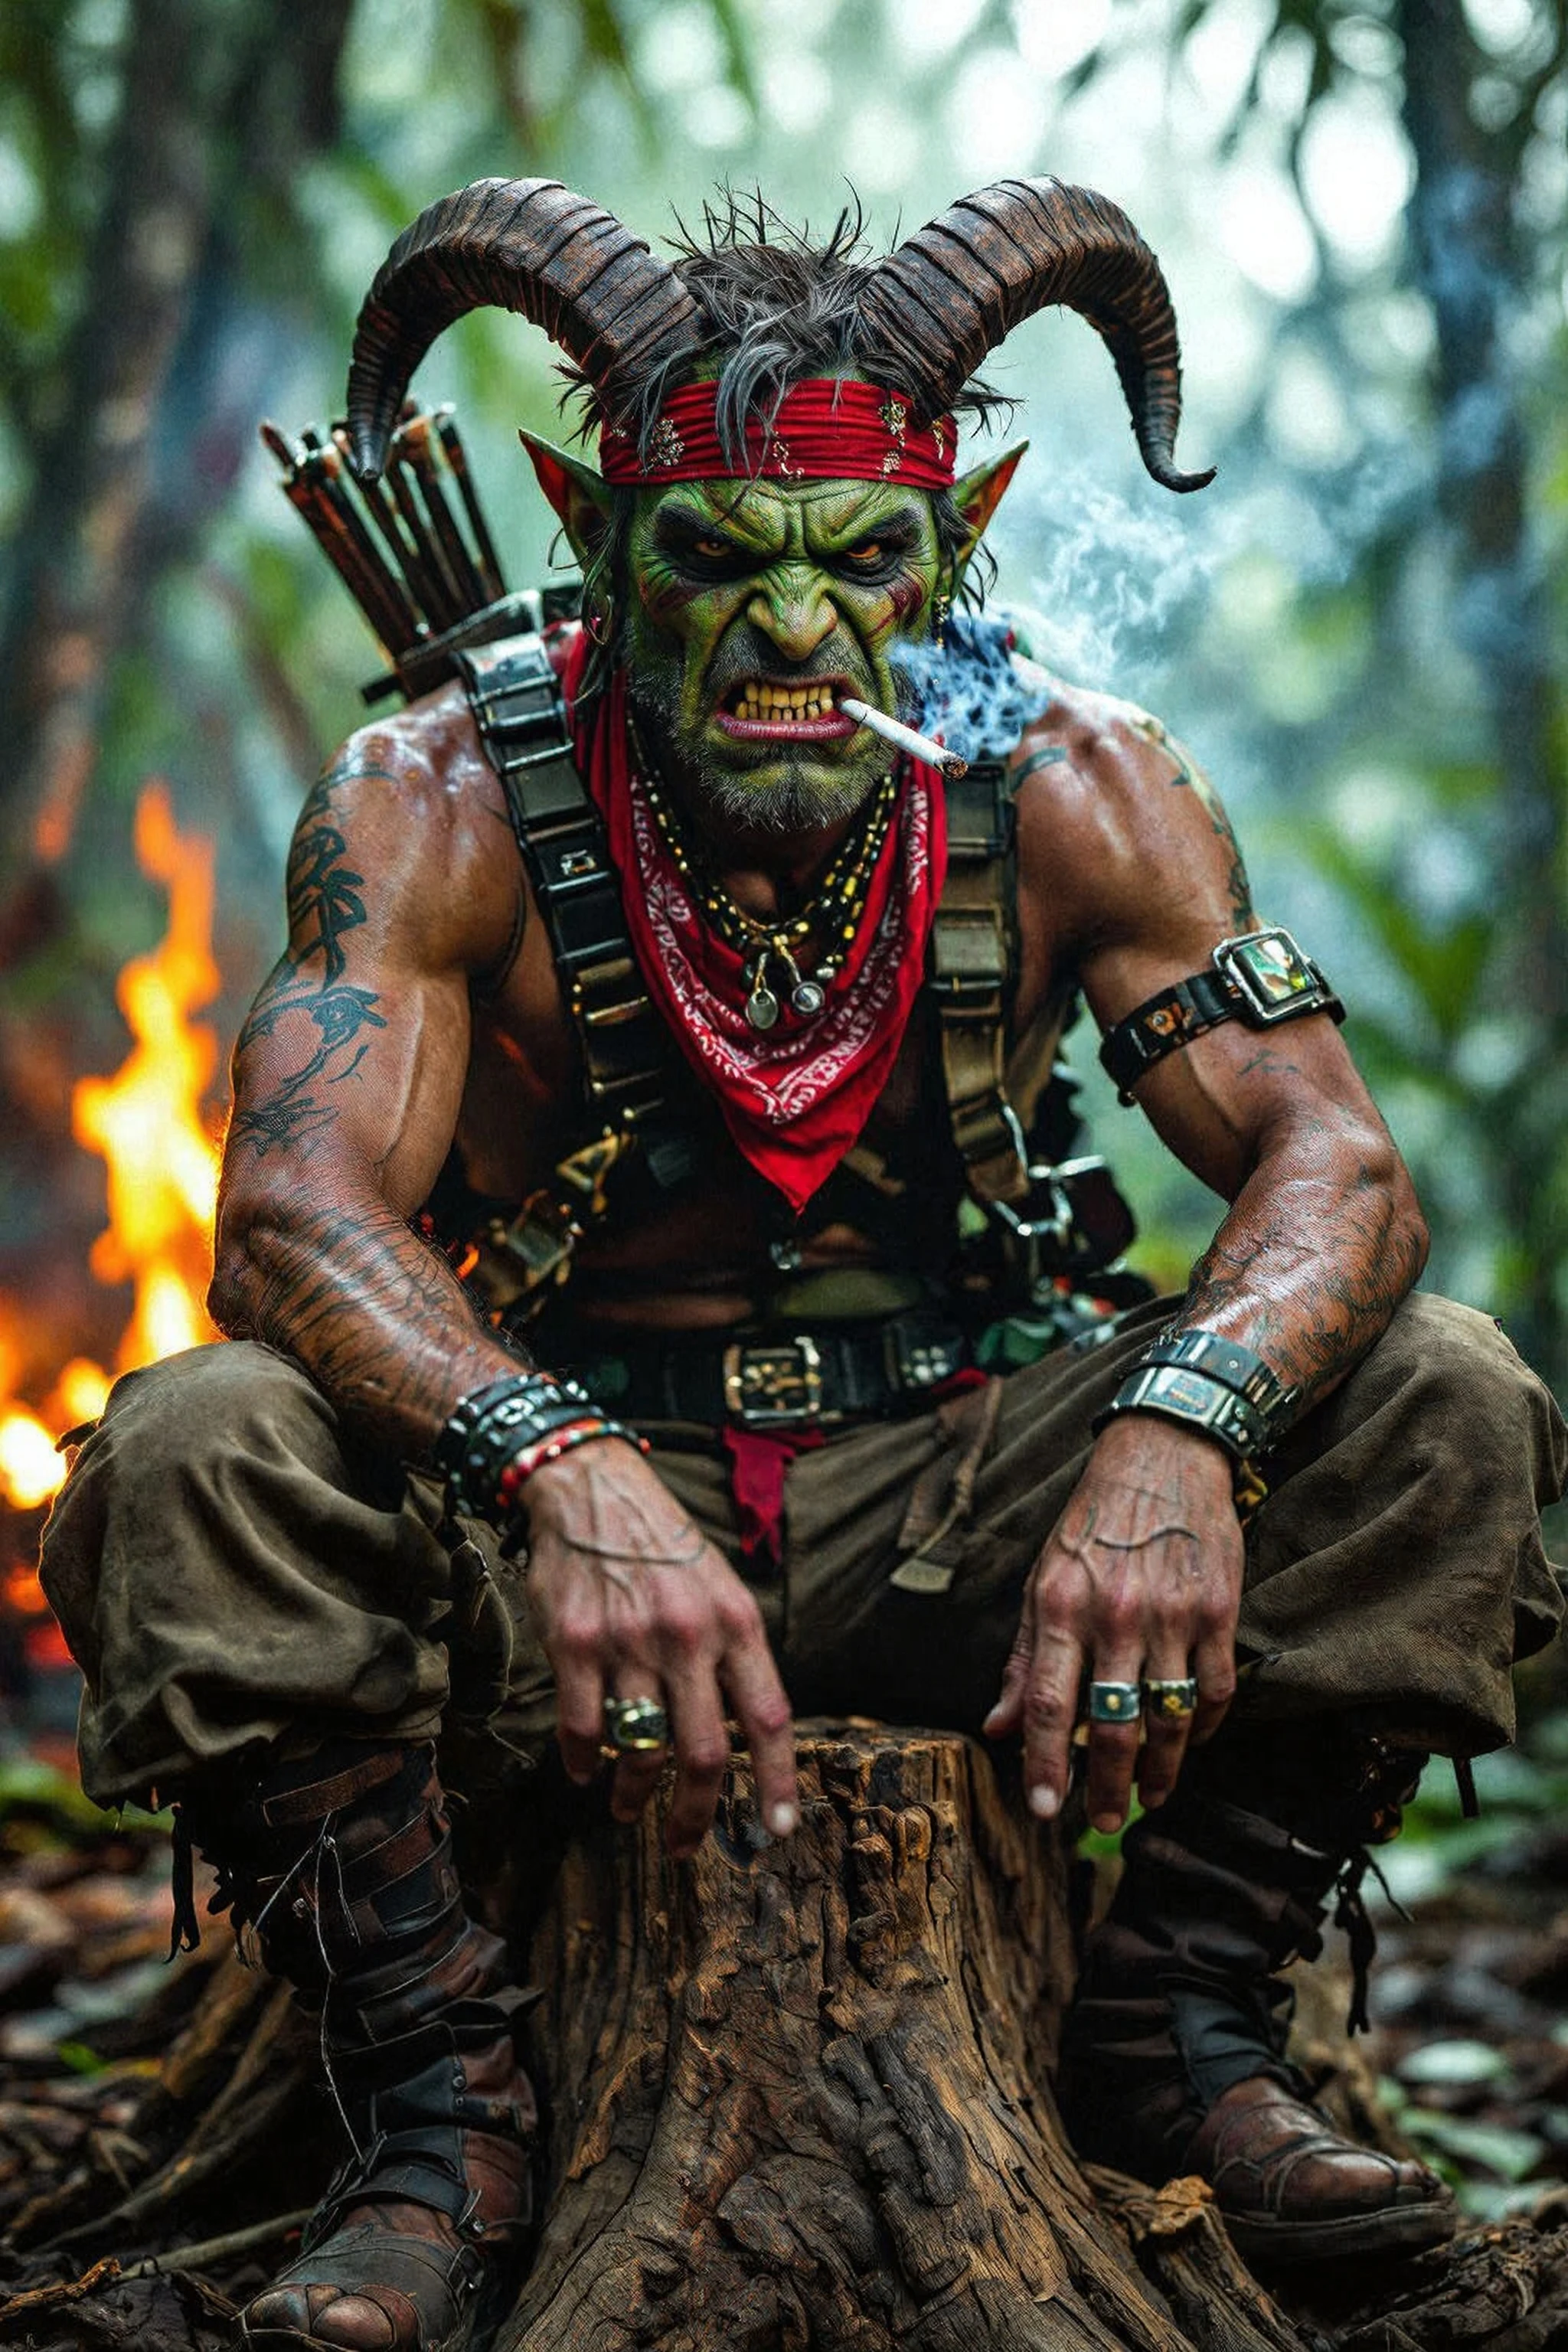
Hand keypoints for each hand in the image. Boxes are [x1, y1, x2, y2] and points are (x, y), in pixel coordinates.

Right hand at [522, 1439, 797, 1859]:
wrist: (594, 1489)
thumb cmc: (665, 1548)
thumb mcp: (721, 1590)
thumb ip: (735, 1657)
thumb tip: (744, 1738)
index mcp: (736, 1623)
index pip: (769, 1717)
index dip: (777, 1780)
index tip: (778, 1829)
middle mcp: (689, 1635)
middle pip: (703, 1753)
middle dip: (695, 1814)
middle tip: (685, 1844)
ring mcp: (630, 1641)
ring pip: (640, 1750)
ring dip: (633, 1794)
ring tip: (627, 1806)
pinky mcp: (576, 1643)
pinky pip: (582, 1728)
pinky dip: (583, 1762)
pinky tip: (584, 1769)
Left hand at [984, 1415, 1241, 1832]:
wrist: (1163, 1455)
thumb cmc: (1094, 1523)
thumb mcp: (1043, 1579)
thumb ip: (1024, 1658)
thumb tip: (999, 1726)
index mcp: (1062, 1605)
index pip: (1051, 1704)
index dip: (1046, 1763)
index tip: (1046, 1810)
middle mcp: (1117, 1614)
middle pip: (1114, 1724)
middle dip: (1110, 1786)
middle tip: (1107, 1820)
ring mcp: (1174, 1614)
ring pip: (1170, 1718)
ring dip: (1161, 1770)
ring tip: (1151, 1796)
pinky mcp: (1220, 1609)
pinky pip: (1216, 1690)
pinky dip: (1206, 1729)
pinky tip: (1192, 1744)